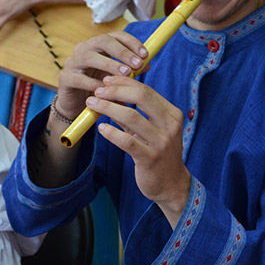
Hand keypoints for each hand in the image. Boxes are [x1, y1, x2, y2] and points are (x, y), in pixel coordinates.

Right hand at [55, 31, 152, 119]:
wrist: (77, 105)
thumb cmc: (99, 87)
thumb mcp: (117, 77)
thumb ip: (130, 70)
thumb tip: (147, 64)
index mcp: (98, 45)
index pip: (115, 35)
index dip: (131, 42)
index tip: (145, 54)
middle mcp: (84, 49)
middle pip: (103, 41)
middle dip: (123, 52)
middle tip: (138, 64)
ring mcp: (72, 63)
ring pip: (90, 57)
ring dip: (110, 65)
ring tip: (126, 74)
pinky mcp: (65, 78)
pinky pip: (79, 78)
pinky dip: (94, 83)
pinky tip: (106, 90)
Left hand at [89, 75, 190, 222]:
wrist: (171, 184)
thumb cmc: (158, 153)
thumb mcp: (151, 130)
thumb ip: (135, 113)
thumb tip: (111, 94)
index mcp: (172, 114)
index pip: (146, 90)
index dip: (124, 83)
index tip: (106, 81)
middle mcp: (170, 125)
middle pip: (141, 97)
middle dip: (115, 91)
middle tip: (97, 90)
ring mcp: (161, 142)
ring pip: (131, 117)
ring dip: (108, 108)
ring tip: (92, 105)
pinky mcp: (150, 158)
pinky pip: (127, 141)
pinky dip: (111, 132)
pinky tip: (101, 128)